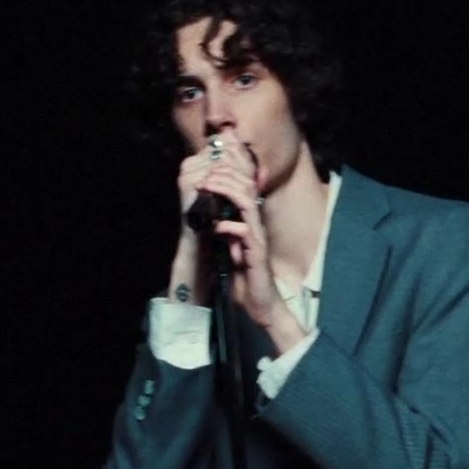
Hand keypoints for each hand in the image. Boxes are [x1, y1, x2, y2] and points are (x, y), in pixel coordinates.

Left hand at [191, 130, 296, 335]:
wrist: (260, 303)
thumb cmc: (247, 276)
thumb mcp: (233, 246)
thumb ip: (228, 230)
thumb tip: (217, 216)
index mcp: (250, 221)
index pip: (246, 187)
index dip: (233, 171)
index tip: (212, 164)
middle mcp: (256, 225)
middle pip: (248, 187)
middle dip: (227, 174)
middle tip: (207, 174)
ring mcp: (258, 238)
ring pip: (248, 203)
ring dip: (227, 190)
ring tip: (210, 187)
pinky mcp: (256, 253)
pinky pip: (244, 232)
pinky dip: (229, 226)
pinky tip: (217, 227)